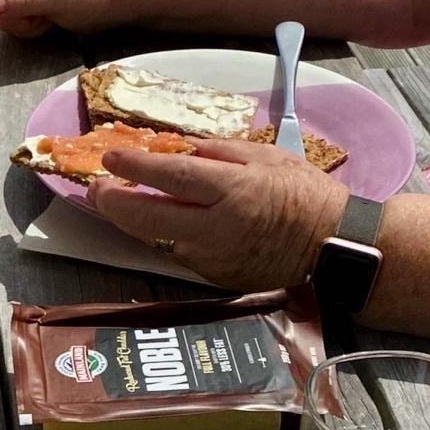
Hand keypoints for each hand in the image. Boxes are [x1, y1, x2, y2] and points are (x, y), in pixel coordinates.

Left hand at [91, 139, 349, 288]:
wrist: (332, 246)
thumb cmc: (305, 194)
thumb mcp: (267, 157)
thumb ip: (220, 153)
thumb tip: (181, 151)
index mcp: (233, 191)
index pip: (170, 178)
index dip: (134, 168)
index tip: (110, 158)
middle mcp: (217, 229)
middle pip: (149, 219)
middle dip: (114, 204)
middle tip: (97, 189)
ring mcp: (213, 258)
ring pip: (158, 240)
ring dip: (134, 222)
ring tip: (118, 202)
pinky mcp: (215, 277)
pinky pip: (179, 253)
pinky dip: (165, 237)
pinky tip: (159, 222)